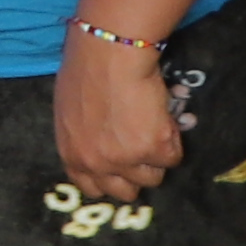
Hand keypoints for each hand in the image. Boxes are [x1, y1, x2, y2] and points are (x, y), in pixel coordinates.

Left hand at [51, 28, 184, 200]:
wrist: (109, 53)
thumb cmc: (87, 69)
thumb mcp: (72, 111)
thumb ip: (84, 136)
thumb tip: (100, 142)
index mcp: (72, 154)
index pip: (90, 187)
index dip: (109, 179)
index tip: (120, 168)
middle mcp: (96, 164)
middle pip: (124, 192)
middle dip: (136, 173)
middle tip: (143, 150)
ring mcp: (125, 160)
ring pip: (153, 177)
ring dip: (157, 155)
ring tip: (152, 125)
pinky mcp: (154, 150)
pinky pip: (173, 157)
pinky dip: (173, 138)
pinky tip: (163, 116)